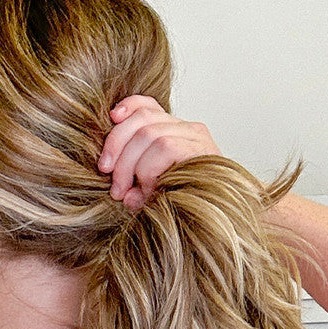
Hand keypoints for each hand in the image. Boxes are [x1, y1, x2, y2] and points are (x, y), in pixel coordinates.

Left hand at [98, 95, 223, 209]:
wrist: (216, 222)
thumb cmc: (183, 209)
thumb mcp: (150, 192)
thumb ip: (133, 181)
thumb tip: (118, 187)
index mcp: (176, 132)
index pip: (149, 106)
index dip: (128, 107)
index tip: (111, 119)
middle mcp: (188, 130)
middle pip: (143, 119)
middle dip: (117, 147)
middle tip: (112, 182)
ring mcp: (196, 138)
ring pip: (149, 134)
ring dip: (129, 165)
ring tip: (126, 193)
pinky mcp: (201, 150)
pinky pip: (165, 147)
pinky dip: (149, 170)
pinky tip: (149, 190)